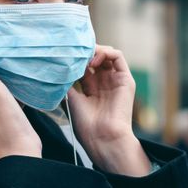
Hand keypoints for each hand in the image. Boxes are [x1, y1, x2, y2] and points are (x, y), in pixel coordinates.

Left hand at [66, 46, 149, 175]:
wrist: (102, 137)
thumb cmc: (86, 125)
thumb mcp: (71, 98)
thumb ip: (68, 80)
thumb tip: (61, 63)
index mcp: (91, 88)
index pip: (84, 64)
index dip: (76, 58)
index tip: (65, 57)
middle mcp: (104, 83)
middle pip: (96, 57)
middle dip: (85, 52)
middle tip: (74, 53)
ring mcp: (115, 80)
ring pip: (107, 54)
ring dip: (95, 50)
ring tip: (84, 57)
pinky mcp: (126, 79)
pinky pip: (118, 56)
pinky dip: (105, 52)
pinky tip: (93, 61)